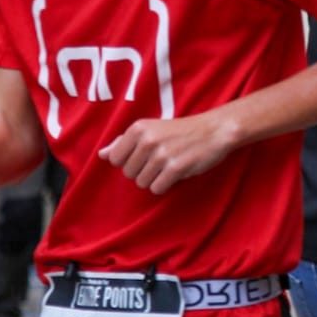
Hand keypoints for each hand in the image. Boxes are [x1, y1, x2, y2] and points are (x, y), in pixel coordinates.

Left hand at [99, 112, 239, 194]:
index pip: (115, 159)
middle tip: (161, 160)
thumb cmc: (181, 132)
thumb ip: (124, 142)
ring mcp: (161, 154)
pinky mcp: (175, 168)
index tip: (146, 155)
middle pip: (128, 173)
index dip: (130, 161)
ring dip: (155, 179)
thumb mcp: (151, 130)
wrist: (214, 131)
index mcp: (138, 129)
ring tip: (169, 165)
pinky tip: (176, 172)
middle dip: (143, 171)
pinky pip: (157, 188)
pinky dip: (165, 185)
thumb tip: (102, 155)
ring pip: (142, 183)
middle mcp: (147, 140)